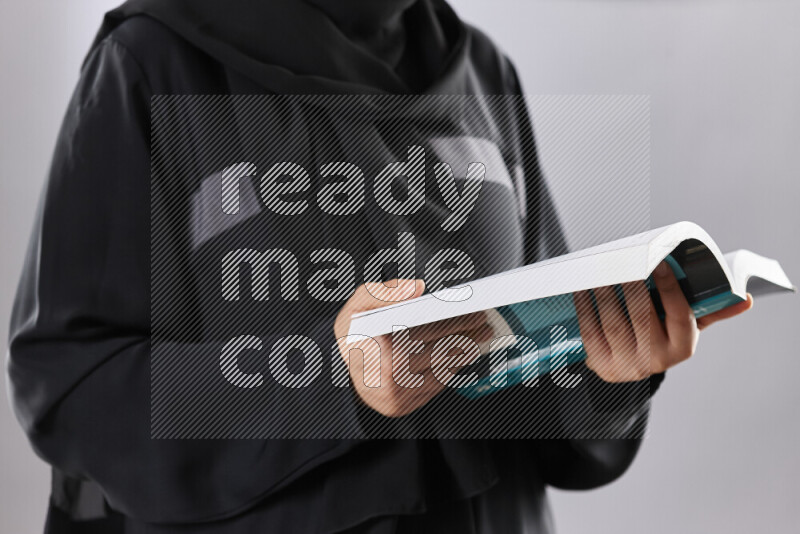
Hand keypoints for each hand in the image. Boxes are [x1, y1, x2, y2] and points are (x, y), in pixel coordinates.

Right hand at [334, 279, 493, 416]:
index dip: (456, 318)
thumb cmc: (351, 336)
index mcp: (383, 347)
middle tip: (483, 322)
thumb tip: (417, 288)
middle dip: (467, 334)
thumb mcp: (357, 306)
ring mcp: (399, 394)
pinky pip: (436, 385)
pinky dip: (452, 369)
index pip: (431, 330)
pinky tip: (461, 356)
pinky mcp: (403, 406)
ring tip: (479, 337)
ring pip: (443, 368)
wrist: (333, 374)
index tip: (474, 310)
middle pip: (442, 349)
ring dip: (466, 352)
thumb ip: (384, 292)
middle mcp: (392, 374)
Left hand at [574, 262, 753, 382]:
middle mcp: (655, 359)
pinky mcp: (600, 364)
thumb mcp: (686, 328)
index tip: (660, 264)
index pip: (680, 315)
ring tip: (601, 271)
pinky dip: (586, 308)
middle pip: (642, 318)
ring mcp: (625, 364)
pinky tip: (583, 289)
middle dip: (632, 287)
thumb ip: (709, 310)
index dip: (671, 289)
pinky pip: (590, 332)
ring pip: (613, 324)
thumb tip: (744, 299)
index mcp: (682, 347)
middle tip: (622, 261)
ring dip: (605, 295)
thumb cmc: (660, 336)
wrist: (629, 368)